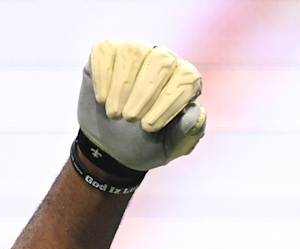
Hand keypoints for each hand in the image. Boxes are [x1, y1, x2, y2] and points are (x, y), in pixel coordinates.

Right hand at [78, 40, 206, 172]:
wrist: (109, 148)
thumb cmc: (145, 144)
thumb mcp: (168, 147)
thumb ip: (187, 132)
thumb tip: (198, 112)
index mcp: (184, 81)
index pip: (187, 78)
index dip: (168, 102)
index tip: (148, 128)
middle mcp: (163, 61)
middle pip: (162, 60)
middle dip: (145, 92)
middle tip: (130, 119)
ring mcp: (136, 52)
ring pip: (134, 51)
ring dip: (122, 86)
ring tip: (114, 114)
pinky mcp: (108, 51)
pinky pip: (107, 51)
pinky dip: (103, 77)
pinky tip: (101, 99)